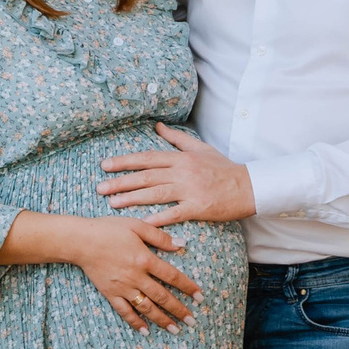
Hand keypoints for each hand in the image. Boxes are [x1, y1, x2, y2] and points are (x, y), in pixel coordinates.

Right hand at [65, 215, 202, 331]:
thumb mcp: (136, 225)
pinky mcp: (110, 293)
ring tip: (175, 329)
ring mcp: (123, 287)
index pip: (172, 276)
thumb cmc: (108, 229)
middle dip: (179, 310)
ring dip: (162, 320)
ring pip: (146, 307)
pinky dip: (135, 322)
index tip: (200, 297)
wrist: (80, 241)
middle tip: (192, 320)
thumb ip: (159, 236)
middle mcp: (136, 277)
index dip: (188, 287)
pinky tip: (145, 331)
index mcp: (145, 259)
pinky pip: (125, 311)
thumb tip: (181, 245)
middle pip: (162, 296)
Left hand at [97, 124, 256, 224]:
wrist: (249, 186)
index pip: (147, 158)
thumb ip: (177, 138)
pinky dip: (158, 217)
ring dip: (132, 199)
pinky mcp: (199, 207)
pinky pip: (174, 213)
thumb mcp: (201, 148)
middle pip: (146, 176)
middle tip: (100, 188)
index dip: (124, 162)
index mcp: (181, 158)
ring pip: (155, 193)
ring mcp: (190, 190)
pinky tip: (142, 222)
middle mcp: (183, 172)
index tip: (105, 165)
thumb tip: (157, 126)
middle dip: (121, 181)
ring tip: (112, 203)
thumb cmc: (224, 168)